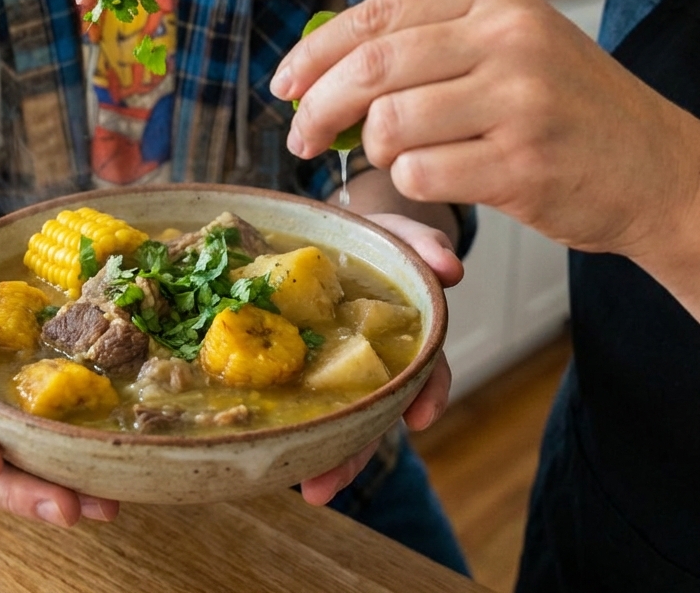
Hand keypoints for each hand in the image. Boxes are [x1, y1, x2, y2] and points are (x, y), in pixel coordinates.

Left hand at [271, 0, 699, 265]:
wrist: (660, 169)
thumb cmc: (566, 110)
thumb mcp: (506, 48)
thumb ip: (424, 46)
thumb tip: (319, 70)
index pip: (375, 17)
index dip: (314, 53)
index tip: (283, 84)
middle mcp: (508, 36)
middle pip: (370, 68)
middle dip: (317, 107)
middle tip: (299, 137)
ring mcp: (520, 99)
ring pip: (388, 124)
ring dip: (374, 151)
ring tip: (397, 158)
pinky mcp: (522, 162)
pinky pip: (419, 173)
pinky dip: (411, 183)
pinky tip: (440, 178)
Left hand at [299, 213, 457, 505]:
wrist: (336, 235)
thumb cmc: (375, 240)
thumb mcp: (401, 234)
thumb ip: (427, 246)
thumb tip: (451, 271)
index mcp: (404, 334)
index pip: (426, 370)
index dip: (429, 394)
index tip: (421, 419)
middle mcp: (375, 362)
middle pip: (372, 413)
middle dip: (354, 453)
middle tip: (327, 486)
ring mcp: (338, 367)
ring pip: (337, 419)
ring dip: (326, 455)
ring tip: (308, 489)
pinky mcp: (302, 360)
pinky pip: (299, 396)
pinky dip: (293, 423)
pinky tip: (272, 449)